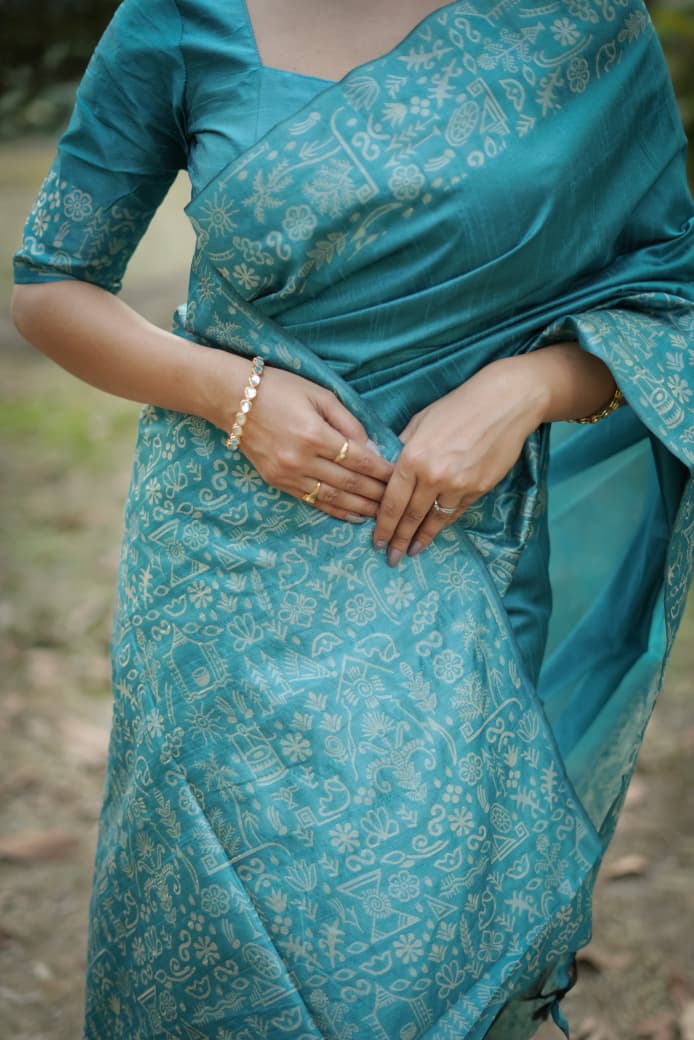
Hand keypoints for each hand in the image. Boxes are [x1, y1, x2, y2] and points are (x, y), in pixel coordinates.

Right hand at [240, 366, 392, 520]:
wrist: (232, 399)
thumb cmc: (280, 389)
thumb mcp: (320, 395)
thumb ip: (348, 422)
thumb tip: (372, 449)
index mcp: (314, 434)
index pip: (359, 460)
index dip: (383, 472)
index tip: (400, 478)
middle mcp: (301, 459)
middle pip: (350, 483)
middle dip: (377, 493)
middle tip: (398, 500)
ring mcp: (287, 474)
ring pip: (333, 497)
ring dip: (360, 508)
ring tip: (382, 515)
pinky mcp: (277, 482)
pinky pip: (312, 501)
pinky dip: (336, 510)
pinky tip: (354, 515)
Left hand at [372, 357, 546, 563]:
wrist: (505, 403)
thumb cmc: (458, 406)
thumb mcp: (420, 422)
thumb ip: (402, 449)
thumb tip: (385, 469)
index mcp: (412, 458)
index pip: (392, 502)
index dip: (383, 526)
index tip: (376, 541)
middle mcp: (433, 476)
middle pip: (410, 517)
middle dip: (398, 540)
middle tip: (390, 558)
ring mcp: (458, 485)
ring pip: (434, 520)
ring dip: (421, 539)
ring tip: (411, 552)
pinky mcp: (479, 489)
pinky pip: (455, 512)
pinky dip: (442, 525)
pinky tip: (434, 533)